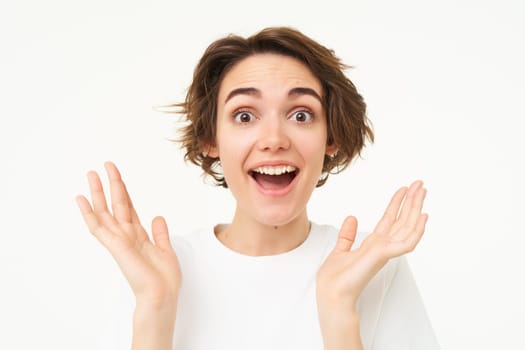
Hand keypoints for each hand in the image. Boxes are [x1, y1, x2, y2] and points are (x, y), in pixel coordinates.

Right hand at [76, 162, 180, 309]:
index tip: (116, 174)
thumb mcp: (166, 250)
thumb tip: (157, 217)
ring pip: (104, 211)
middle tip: (103, 165)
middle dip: (110, 184)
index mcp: (138, 235)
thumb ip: (159, 233)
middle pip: (115, 204)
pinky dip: (88, 212)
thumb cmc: (164, 279)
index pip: (128, 207)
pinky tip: (81, 198)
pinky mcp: (114, 246)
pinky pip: (97, 227)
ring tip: (90, 173)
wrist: (162, 295)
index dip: (123, 189)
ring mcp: (118, 240)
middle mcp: (126, 235)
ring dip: (97, 192)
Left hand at [317, 180, 427, 308]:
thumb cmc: (336, 278)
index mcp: (373, 244)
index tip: (405, 189)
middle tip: (421, 184)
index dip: (397, 204)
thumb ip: (348, 235)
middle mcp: (383, 246)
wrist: (332, 293)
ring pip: (407, 227)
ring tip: (422, 191)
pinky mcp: (384, 256)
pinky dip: (417, 230)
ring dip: (416, 208)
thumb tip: (352, 218)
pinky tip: (423, 217)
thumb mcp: (340, 250)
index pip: (390, 219)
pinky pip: (406, 242)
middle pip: (402, 220)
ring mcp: (385, 251)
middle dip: (412, 202)